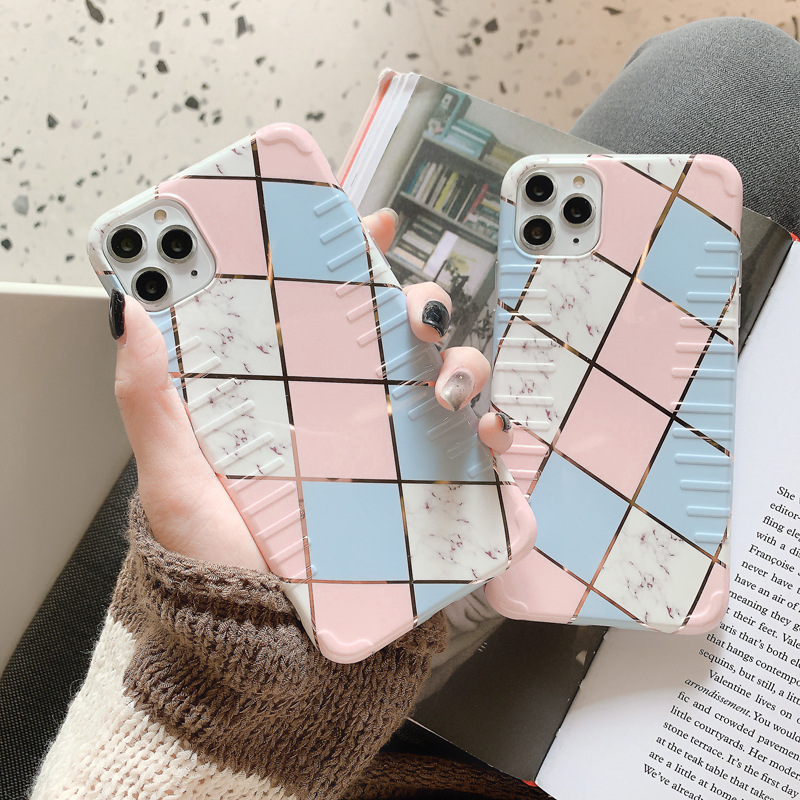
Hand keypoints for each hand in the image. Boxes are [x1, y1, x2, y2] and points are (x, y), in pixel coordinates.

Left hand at [112, 209, 510, 567]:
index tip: (369, 228)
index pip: (327, 315)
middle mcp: (349, 420)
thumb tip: (132, 316)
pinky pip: (475, 456)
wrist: (268, 658)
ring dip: (464, 366)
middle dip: (422, 307)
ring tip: (449, 388)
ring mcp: (393, 457)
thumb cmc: (218, 571)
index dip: (351, 264)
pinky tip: (487, 434)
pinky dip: (493, 434)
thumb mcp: (175, 483)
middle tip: (419, 315)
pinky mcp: (428, 499)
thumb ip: (153, 404)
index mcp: (294, 400)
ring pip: (446, 385)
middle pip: (398, 339)